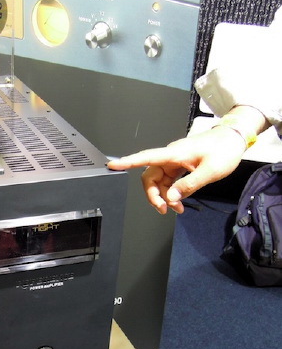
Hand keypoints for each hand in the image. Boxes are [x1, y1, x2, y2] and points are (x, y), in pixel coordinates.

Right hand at [107, 127, 246, 213]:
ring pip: (159, 182)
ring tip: (176, 209)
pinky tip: (179, 202)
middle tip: (163, 209)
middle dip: (153, 195)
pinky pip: (168, 181)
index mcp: (174, 154)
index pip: (146, 157)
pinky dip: (171, 193)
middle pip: (150, 176)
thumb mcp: (210, 170)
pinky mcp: (180, 166)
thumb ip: (190, 184)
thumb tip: (172, 196)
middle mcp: (171, 157)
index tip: (113, 165)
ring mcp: (175, 161)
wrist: (234, 139)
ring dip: (164, 197)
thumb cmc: (224, 149)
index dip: (128, 162)